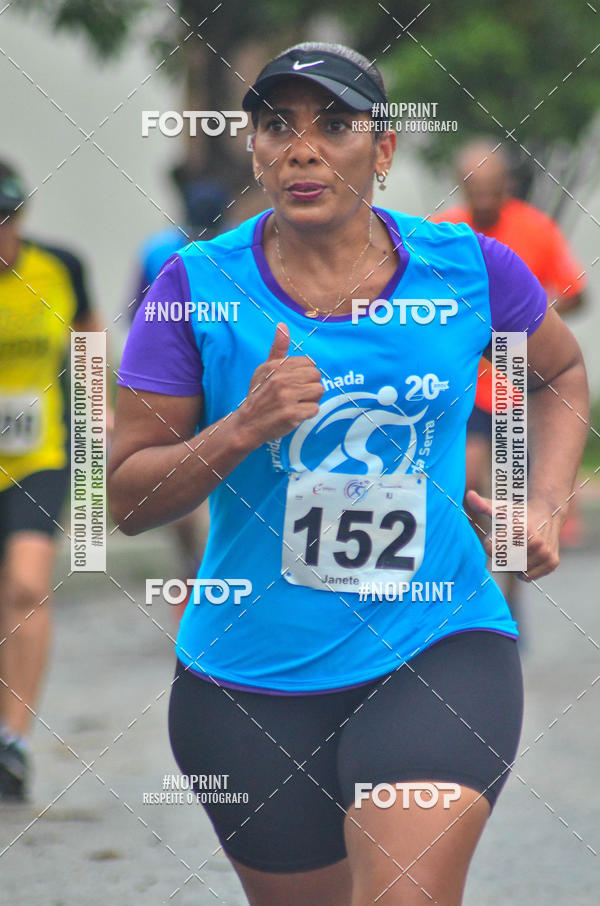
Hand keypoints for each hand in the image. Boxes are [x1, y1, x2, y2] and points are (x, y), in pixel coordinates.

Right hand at [235, 323, 323, 448]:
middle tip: (296, 395)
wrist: (247, 424)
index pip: (309, 363)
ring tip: (296, 404)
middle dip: (310, 387)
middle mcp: (281, 379)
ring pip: (318, 392)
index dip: (305, 374)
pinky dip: (307, 414)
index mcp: (277, 366)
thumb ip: (277, 349)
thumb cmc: (258, 395)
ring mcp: (286, 397)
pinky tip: (295, 414)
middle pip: (316, 377)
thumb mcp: (264, 369)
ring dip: (310, 400)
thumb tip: (283, 326)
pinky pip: (314, 409)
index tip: (294, 383)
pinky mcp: (291, 414)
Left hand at [466, 489, 561, 580]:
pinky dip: (525, 570)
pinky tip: (528, 556)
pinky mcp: (552, 563)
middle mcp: (535, 542)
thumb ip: (482, 505)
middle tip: (510, 542)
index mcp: (520, 529)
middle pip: (503, 563)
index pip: (491, 550)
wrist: (547, 513)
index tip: (498, 535)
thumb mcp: (500, 508)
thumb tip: (469, 495)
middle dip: (502, 555)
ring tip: (520, 548)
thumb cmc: (518, 513)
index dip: (491, 544)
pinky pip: (528, 577)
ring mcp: (545, 553)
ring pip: (516, 571)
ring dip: (513, 564)